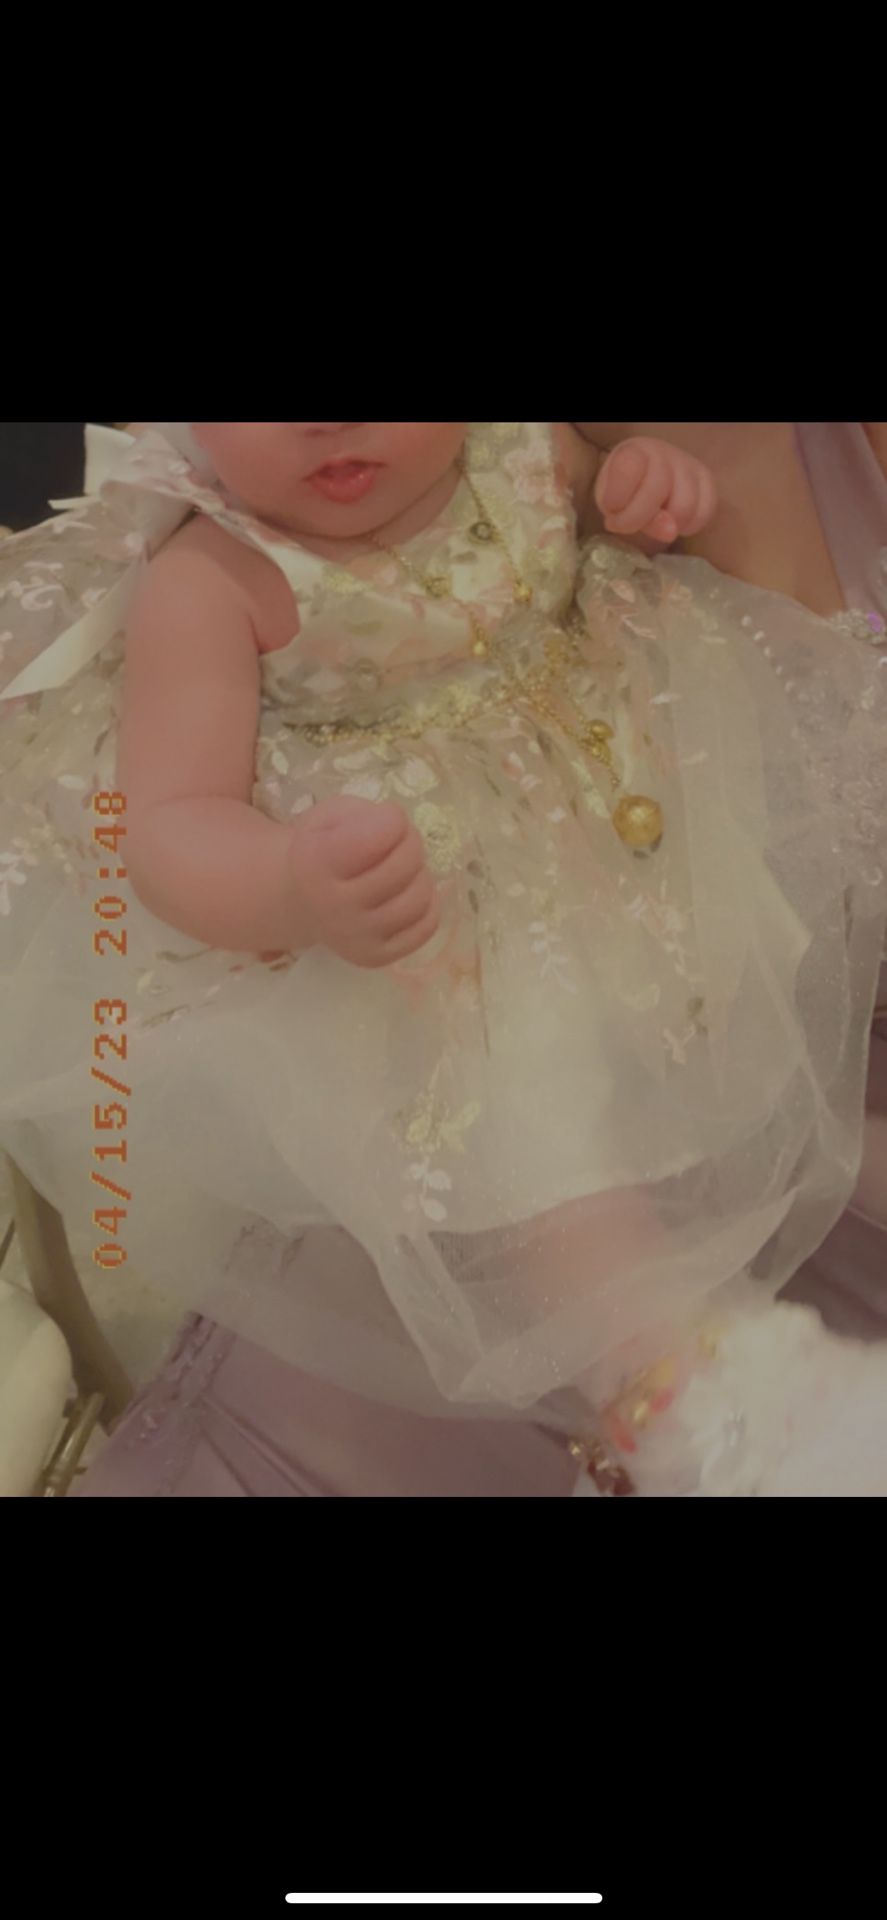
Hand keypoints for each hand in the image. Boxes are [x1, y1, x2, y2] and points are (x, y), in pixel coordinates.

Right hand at [286, 795, 439, 967]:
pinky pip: (426, 926)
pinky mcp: (374, 958)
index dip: (392, 818)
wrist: (301, 902)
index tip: (383, 820)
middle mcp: (332, 906)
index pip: (387, 830)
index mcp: (314, 863)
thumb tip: (398, 830)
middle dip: (410, 844)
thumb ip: (364, 815)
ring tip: (401, 871)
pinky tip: (403, 896)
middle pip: (406, 864)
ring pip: (420, 898)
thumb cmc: (323, 849)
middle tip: (398, 844)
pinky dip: (425, 906)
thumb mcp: (331, 816)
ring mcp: (354, 938)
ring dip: (419, 875)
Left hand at [595, 437, 716, 544]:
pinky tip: (676, 522)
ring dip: (669, 526)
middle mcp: (662, 452)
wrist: (644, 480)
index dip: (618, 500)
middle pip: (656, 491)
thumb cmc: (625, 493)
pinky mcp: (706, 479)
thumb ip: (633, 518)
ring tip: (658, 523)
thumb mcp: (615, 506)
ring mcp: (688, 464)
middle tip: (636, 525)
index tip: (612, 513)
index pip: (627, 470)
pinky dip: (689, 526)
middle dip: (641, 518)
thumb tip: (670, 533)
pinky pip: (704, 512)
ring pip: (684, 507)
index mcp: (632, 452)